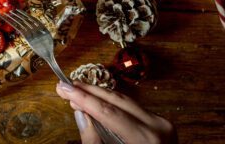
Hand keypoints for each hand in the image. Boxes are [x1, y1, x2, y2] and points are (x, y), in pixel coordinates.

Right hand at [56, 81, 176, 143]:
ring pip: (124, 102)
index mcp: (146, 138)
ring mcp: (162, 124)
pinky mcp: (160, 124)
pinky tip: (96, 102)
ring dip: (99, 96)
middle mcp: (158, 126)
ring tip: (76, 91)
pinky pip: (131, 109)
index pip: (108, 112)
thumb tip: (80, 114)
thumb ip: (93, 140)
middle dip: (89, 92)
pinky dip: (112, 104)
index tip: (63, 88)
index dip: (83, 98)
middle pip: (116, 101)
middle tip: (66, 85)